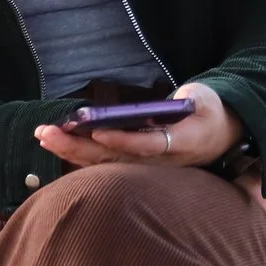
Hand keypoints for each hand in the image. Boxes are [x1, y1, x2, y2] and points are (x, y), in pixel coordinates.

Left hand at [35, 81, 241, 171]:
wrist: (221, 135)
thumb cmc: (209, 112)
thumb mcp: (204, 100)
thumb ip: (187, 100)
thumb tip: (164, 105)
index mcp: (180, 143)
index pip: (148, 144)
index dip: (124, 140)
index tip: (99, 133)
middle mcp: (159, 161)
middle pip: (115, 158)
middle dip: (80, 146)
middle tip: (49, 133)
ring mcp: (146, 166)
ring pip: (105, 163)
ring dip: (72, 150)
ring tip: (44, 136)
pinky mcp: (136, 163)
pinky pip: (105, 162)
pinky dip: (80, 154)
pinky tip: (57, 145)